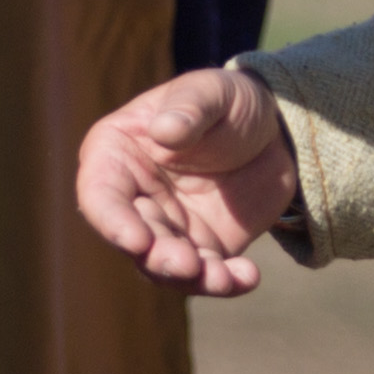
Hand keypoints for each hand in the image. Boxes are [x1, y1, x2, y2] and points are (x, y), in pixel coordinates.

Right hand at [76, 65, 299, 296]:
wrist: (273, 131)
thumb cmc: (227, 101)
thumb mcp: (212, 91)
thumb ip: (189, 107)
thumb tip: (165, 131)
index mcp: (117, 156)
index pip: (100, 195)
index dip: (112, 222)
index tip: (136, 241)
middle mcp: (134, 199)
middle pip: (133, 239)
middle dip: (158, 256)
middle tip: (187, 264)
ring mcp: (169, 228)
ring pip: (165, 267)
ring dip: (190, 278)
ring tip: (223, 278)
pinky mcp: (204, 249)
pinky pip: (207, 275)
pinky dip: (225, 281)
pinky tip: (247, 276)